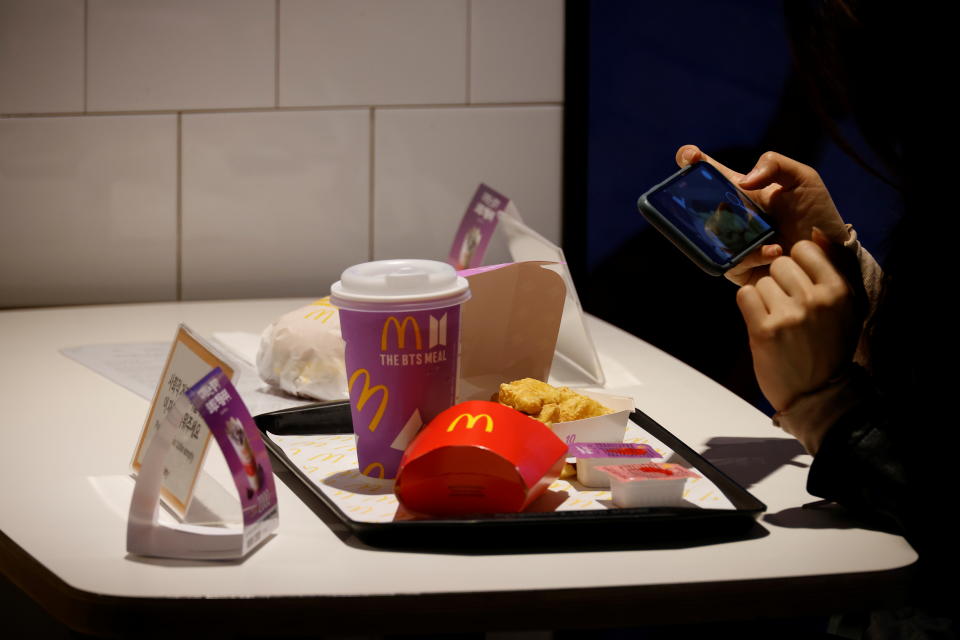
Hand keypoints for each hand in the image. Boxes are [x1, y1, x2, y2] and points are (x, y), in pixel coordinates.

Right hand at [675, 146, 848, 285]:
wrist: (831, 252)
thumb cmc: (815, 213)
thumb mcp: (802, 178)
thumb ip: (774, 164)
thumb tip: (743, 181)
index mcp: (740, 191)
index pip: (710, 173)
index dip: (691, 160)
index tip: (689, 155)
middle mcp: (730, 216)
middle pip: (698, 207)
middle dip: (702, 205)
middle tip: (724, 206)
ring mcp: (731, 243)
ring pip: (712, 237)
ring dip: (734, 234)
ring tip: (765, 235)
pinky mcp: (738, 268)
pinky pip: (732, 262)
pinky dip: (753, 256)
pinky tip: (775, 251)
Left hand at [735, 232, 857, 415]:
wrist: (817, 395)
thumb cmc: (829, 348)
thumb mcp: (845, 308)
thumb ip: (832, 269)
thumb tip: (815, 232)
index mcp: (838, 291)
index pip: (805, 249)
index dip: (796, 264)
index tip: (798, 284)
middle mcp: (815, 300)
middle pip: (780, 263)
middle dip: (779, 282)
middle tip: (786, 307)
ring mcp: (789, 315)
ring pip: (761, 281)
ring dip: (763, 298)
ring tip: (777, 320)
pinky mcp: (764, 330)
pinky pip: (745, 295)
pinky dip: (749, 307)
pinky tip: (761, 323)